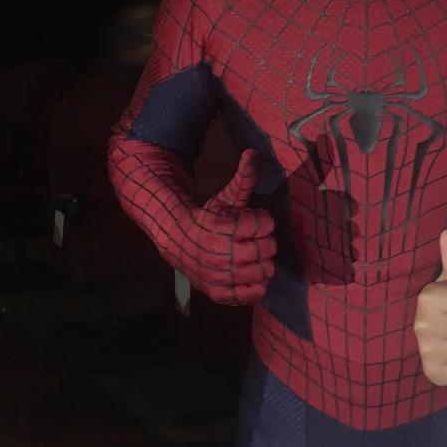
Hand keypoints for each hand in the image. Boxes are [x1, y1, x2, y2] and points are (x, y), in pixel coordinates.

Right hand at [170, 150, 275, 304]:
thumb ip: (243, 178)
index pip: (265, 225)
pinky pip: (255, 294)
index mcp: (221, 228)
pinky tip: (249, 272)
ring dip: (263, 261)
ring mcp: (220, 277)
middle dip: (265, 240)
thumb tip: (253, 152)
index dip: (262, 220)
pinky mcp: (220, 294)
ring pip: (266, 271)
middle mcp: (220, 255)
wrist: (177, 243)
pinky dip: (258, 285)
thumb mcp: (225, 198)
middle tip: (253, 238)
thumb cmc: (207, 218)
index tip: (252, 219)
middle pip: (268, 248)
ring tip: (251, 254)